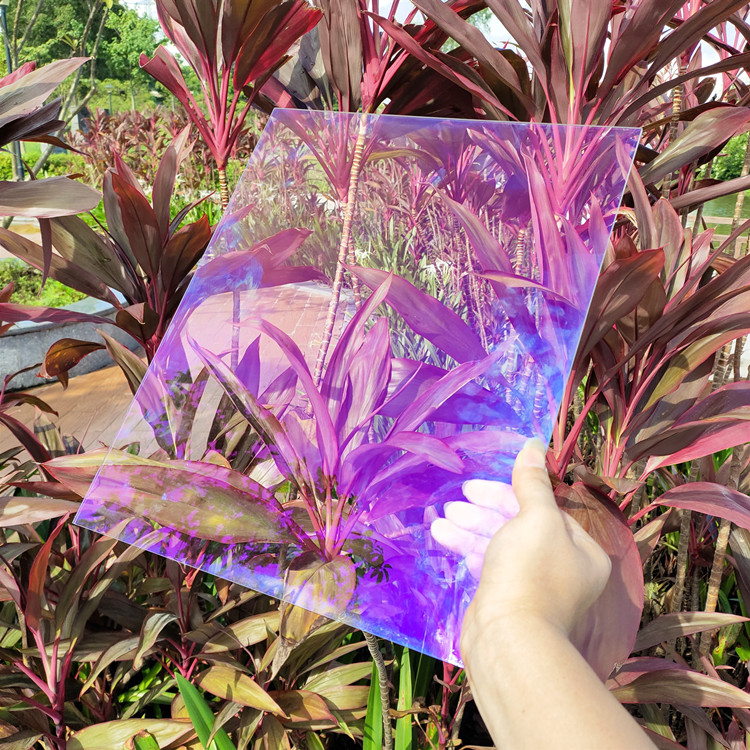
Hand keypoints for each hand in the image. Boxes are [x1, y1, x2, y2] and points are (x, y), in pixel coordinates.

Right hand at [460, 438, 610, 648]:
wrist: (508, 639)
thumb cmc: (530, 572)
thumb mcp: (534, 518)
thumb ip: (532, 482)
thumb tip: (534, 443)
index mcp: (580, 549)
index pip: (542, 509)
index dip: (506, 494)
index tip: (473, 488)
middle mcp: (562, 568)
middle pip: (518, 527)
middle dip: (482, 514)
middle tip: (454, 506)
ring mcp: (534, 587)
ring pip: (500, 547)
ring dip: (469, 532)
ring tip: (440, 525)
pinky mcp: (508, 601)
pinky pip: (490, 568)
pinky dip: (471, 553)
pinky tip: (449, 544)